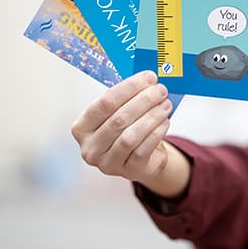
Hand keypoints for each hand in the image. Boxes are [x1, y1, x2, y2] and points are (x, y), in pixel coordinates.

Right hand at [71, 70, 172, 184]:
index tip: (148, 77)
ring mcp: (107, 163)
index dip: (128, 88)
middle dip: (143, 101)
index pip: (104, 103)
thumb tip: (148, 79)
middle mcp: (90, 147)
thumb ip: (128, 97)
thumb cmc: (128, 129)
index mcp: (82, 127)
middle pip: (118, 119)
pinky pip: (143, 150)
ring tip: (165, 105)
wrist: (142, 159)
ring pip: (130, 137)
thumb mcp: (120, 113)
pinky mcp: (128, 171)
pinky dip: (156, 133)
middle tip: (160, 90)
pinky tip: (164, 122)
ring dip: (151, 117)